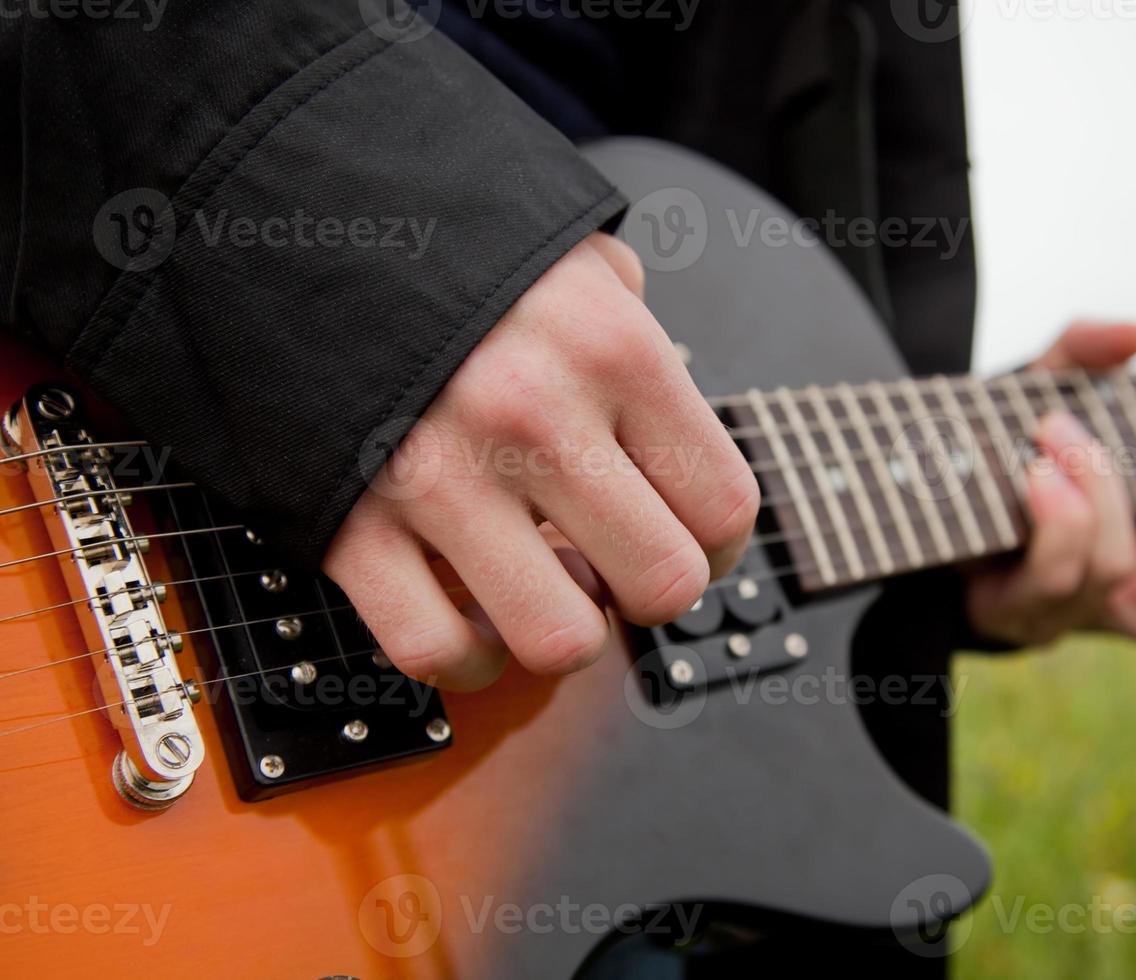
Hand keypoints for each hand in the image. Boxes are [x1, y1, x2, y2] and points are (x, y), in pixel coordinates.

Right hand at [324, 233, 760, 689]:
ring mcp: (438, 478)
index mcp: (611, 348)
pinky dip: (465, 657)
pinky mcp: (349, 526)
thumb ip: (637, 335)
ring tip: (541, 583)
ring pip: (559, 641)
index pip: (723, 507)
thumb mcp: (572, 255)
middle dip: (649, 590)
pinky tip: (471, 616)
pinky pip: (434, 653)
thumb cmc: (444, 241)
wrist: (280, 207)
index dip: (720, 547)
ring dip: (562, 628)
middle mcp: (535, 417)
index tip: (694, 543)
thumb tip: (664, 416)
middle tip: (616, 563)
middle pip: (662, 586)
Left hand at [963, 321, 1135, 649]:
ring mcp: (1062, 610)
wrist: (897, 491)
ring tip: (1058, 433)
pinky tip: (1035, 476)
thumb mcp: (1037, 389)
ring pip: (1116, 572)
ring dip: (1098, 491)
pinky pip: (1051, 587)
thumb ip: (1082, 352)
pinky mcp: (1007, 613)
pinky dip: (1055, 525)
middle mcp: (1114, 591)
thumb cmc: (985, 449)